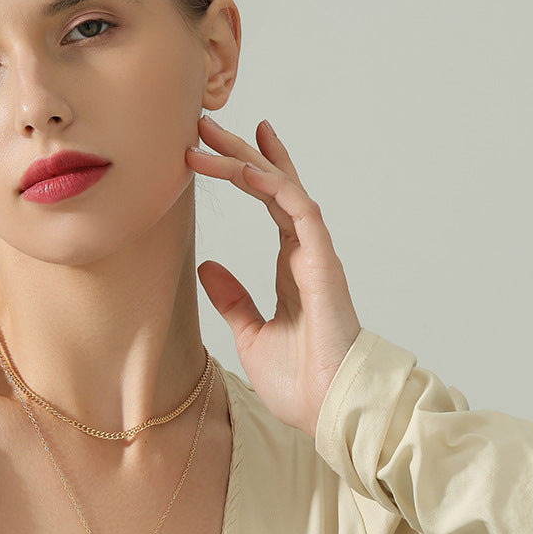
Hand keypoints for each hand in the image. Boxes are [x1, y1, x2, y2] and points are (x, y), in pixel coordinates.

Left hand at [186, 115, 360, 436]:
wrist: (328, 408)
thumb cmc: (299, 379)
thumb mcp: (250, 333)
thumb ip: (232, 298)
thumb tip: (206, 266)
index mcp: (291, 267)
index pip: (270, 206)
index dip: (248, 173)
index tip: (219, 148)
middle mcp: (304, 253)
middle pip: (272, 187)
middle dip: (240, 152)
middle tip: (204, 125)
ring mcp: (315, 255)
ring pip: (282, 190)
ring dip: (247, 160)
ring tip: (209, 136)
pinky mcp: (322, 264)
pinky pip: (298, 211)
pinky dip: (272, 185)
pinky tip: (244, 167)